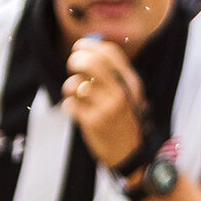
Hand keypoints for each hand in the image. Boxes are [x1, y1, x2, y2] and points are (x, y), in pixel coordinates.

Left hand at [62, 37, 145, 171]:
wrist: (131, 154)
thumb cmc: (126, 121)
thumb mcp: (131, 95)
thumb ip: (114, 74)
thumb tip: (88, 48)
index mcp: (131, 84)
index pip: (109, 52)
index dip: (89, 45)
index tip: (80, 48)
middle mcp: (120, 94)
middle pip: (89, 62)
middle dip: (75, 61)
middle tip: (73, 67)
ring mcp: (106, 108)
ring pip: (74, 84)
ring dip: (70, 88)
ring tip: (77, 96)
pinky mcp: (92, 122)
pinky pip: (69, 103)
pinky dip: (70, 106)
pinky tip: (79, 112)